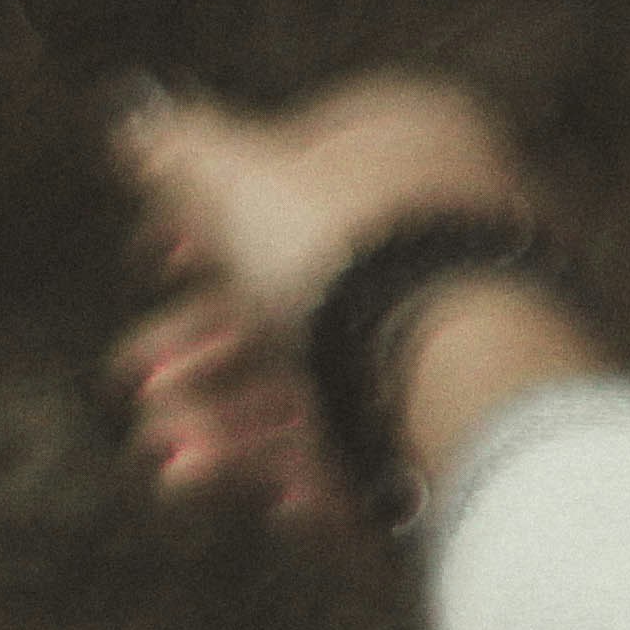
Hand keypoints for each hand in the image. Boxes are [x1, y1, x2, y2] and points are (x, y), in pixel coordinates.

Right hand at [103, 75, 541, 531]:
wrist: (464, 363)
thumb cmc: (346, 246)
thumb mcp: (231, 173)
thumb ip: (177, 150)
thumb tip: (139, 125)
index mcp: (420, 142)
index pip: (299, 176)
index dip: (209, 224)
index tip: (154, 263)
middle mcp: (460, 233)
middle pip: (307, 300)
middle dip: (205, 357)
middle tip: (143, 388)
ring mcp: (482, 331)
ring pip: (341, 383)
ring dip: (242, 430)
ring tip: (178, 468)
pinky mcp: (490, 419)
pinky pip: (398, 447)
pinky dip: (327, 476)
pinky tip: (279, 505)